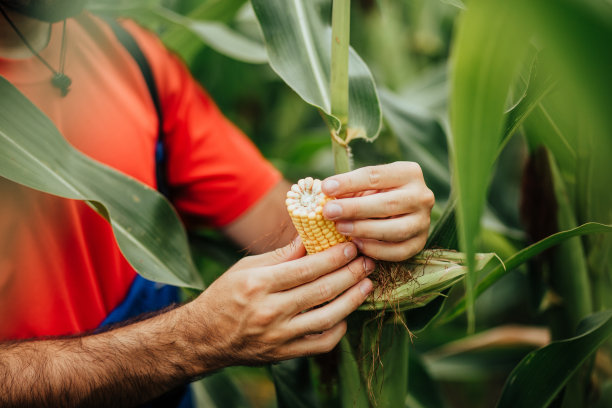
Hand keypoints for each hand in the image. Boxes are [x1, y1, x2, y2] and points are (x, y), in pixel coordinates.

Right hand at [186, 238, 373, 367]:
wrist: (204, 338)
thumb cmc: (225, 295)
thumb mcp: (246, 268)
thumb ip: (281, 255)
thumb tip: (311, 236)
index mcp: (259, 284)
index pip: (307, 268)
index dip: (335, 257)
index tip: (352, 247)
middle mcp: (270, 311)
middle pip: (322, 290)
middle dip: (351, 274)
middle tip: (366, 262)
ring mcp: (279, 335)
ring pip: (328, 317)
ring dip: (353, 299)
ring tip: (366, 285)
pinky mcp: (284, 353)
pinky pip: (321, 343)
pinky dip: (338, 328)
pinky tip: (345, 314)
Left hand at [321, 161, 434, 261]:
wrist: (401, 212)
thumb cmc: (376, 194)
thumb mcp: (366, 185)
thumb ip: (350, 189)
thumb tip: (325, 193)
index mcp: (409, 172)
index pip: (376, 176)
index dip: (349, 182)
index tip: (325, 188)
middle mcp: (422, 196)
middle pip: (388, 203)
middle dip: (355, 208)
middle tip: (328, 212)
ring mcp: (424, 221)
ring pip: (396, 230)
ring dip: (364, 230)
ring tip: (340, 228)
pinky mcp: (420, 243)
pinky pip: (398, 251)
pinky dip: (376, 250)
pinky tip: (356, 245)